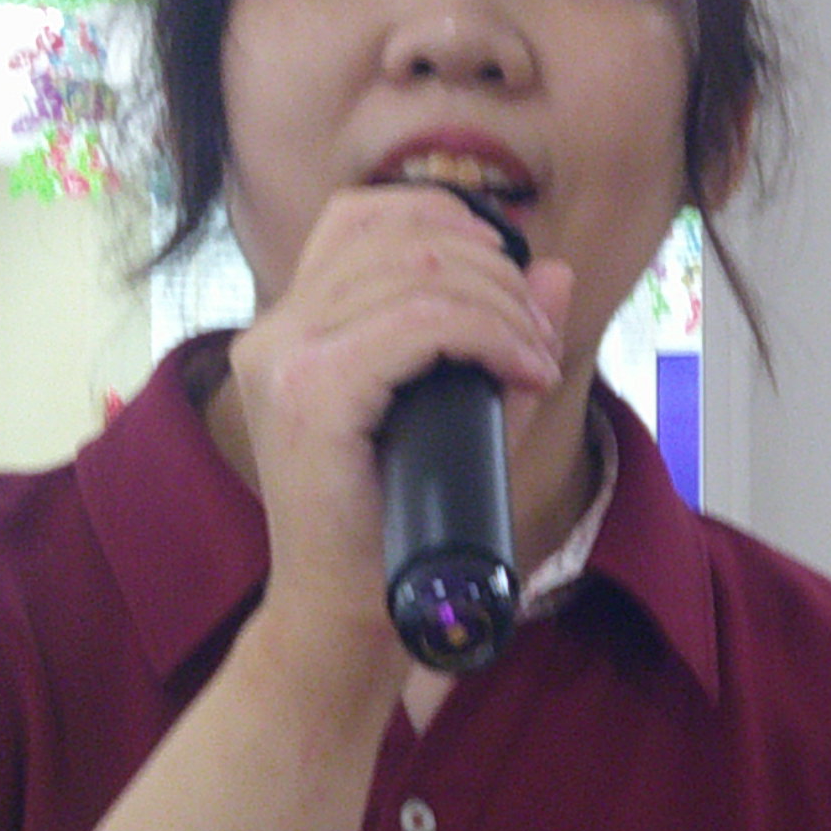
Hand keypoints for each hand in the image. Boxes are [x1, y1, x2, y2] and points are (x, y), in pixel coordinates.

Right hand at [223, 186, 572, 688]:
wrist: (345, 615)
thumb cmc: (395, 522)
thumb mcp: (459, 412)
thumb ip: (498, 336)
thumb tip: (554, 270)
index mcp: (292, 323)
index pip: (367, 214)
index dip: (455, 224)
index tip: (512, 287)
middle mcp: (275, 330)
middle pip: (405, 235)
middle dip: (497, 272)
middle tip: (538, 336)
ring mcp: (284, 360)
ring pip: (420, 272)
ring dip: (504, 306)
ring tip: (535, 359)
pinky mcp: (311, 396)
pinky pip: (419, 324)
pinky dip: (489, 335)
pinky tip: (525, 371)